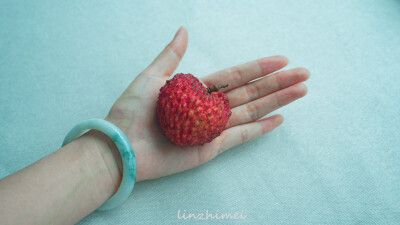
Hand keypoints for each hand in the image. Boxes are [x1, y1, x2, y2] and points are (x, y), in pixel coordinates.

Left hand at [105, 27, 309, 181]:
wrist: (120, 146)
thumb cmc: (131, 111)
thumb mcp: (151, 77)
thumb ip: (171, 56)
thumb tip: (184, 29)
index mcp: (197, 90)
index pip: (234, 76)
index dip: (258, 67)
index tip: (282, 59)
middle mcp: (208, 108)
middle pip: (250, 92)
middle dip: (277, 83)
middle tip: (304, 74)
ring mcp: (212, 129)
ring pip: (251, 112)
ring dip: (276, 101)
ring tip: (300, 91)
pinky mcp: (211, 148)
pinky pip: (240, 137)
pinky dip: (260, 129)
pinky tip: (279, 120)